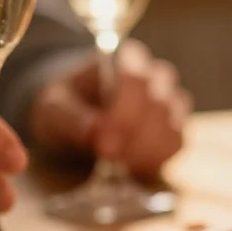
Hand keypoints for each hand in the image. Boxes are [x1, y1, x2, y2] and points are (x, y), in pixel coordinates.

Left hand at [28, 40, 190, 178]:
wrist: (76, 121)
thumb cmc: (66, 108)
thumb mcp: (55, 109)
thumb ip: (72, 119)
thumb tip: (95, 132)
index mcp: (127, 59)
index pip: (138, 78)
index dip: (124, 111)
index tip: (104, 141)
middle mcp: (156, 78)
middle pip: (161, 104)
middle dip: (135, 136)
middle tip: (108, 156)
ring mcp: (171, 105)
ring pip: (173, 128)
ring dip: (146, 153)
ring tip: (118, 167)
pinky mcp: (174, 131)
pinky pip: (176, 147)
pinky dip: (156, 162)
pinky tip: (131, 171)